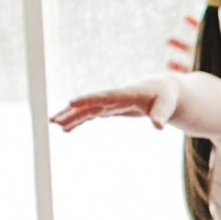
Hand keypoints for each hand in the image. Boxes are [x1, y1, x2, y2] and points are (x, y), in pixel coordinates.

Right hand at [57, 23, 200, 135]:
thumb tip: (158, 126)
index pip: (104, 97)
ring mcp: (110, 103)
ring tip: (54, 123)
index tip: (71, 102)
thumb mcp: (167, 105)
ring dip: (71, 117)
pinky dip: (79, 121)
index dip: (87, 99)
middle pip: (89, 105)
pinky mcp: (110, 109)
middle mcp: (114, 98)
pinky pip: (91, 115)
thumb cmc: (166, 97)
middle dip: (72, 111)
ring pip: (87, 110)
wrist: (163, 89)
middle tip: (54, 119)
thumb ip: (161, 114)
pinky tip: (67, 129)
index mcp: (126, 94)